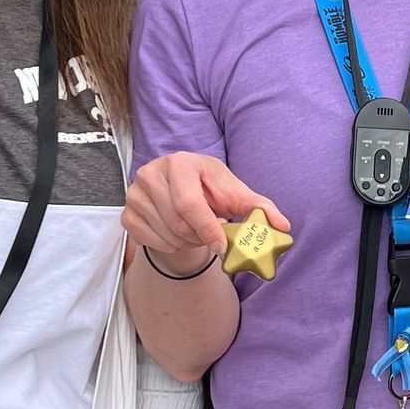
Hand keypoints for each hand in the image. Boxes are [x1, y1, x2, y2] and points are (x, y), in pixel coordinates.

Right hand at [123, 152, 288, 279]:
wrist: (183, 191)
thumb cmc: (211, 190)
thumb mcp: (236, 194)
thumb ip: (260, 207)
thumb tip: (283, 226)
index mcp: (180, 162)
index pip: (189, 203)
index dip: (207, 228)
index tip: (221, 246)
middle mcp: (151, 173)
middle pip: (178, 223)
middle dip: (200, 236)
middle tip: (211, 233)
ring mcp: (134, 194)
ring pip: (165, 235)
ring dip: (186, 242)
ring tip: (195, 230)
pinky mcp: (126, 213)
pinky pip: (149, 242)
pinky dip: (168, 245)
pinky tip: (177, 233)